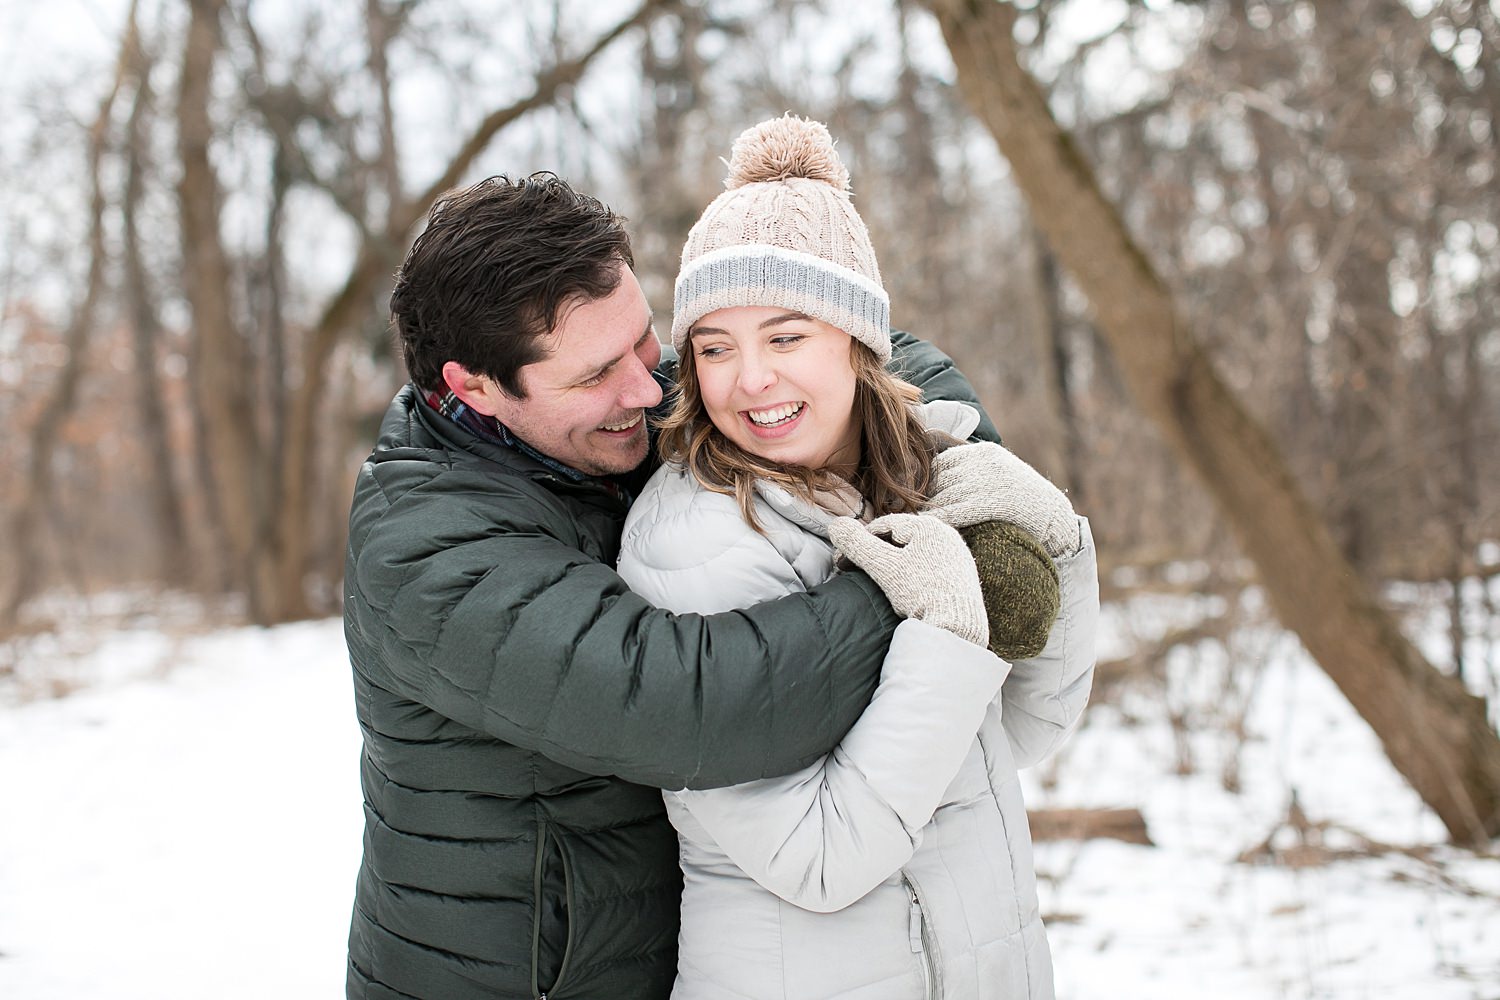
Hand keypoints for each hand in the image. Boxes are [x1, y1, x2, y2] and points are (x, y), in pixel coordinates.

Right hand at [827, 513, 988, 647]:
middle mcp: (947, 536)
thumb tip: (835, 525)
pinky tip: (903, 590)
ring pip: (915, 554)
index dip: (858, 541)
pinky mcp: (963, 577)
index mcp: (929, 526)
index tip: (842, 560)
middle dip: (875, 553)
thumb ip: (857, 544)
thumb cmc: (920, 593)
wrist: (958, 627)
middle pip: (900, 539)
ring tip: (877, 581)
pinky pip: (929, 568)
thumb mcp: (883, 567)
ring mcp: (957, 556)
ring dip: (893, 564)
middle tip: (855, 570)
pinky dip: (912, 575)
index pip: (884, 526)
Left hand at [924, 442, 1079, 557]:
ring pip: (942, 495)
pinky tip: (926, 526)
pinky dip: (935, 518)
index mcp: (985, 452)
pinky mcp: (989, 504)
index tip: (918, 492)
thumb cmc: (1023, 498)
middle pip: (939, 477)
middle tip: (908, 508)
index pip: (943, 460)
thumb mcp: (1000, 469)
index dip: (928, 478)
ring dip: (926, 508)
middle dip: (924, 494)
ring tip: (912, 519)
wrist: (1054, 517)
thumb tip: (941, 463)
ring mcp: (987, 483)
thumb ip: (975, 465)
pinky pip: (952, 511)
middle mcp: (984, 464)